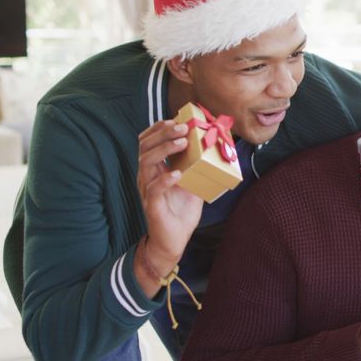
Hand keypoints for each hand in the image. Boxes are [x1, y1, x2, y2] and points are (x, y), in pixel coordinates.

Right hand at [134, 120, 202, 295]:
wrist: (173, 241)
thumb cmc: (181, 211)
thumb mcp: (193, 182)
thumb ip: (198, 166)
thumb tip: (215, 147)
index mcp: (154, 169)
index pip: (148, 141)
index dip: (159, 128)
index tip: (176, 119)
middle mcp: (147, 176)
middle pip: (145, 147)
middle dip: (163, 133)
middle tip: (182, 127)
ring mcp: (147, 190)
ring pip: (146, 163)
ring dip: (164, 150)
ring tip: (181, 142)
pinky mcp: (152, 206)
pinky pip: (154, 189)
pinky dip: (165, 179)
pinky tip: (176, 173)